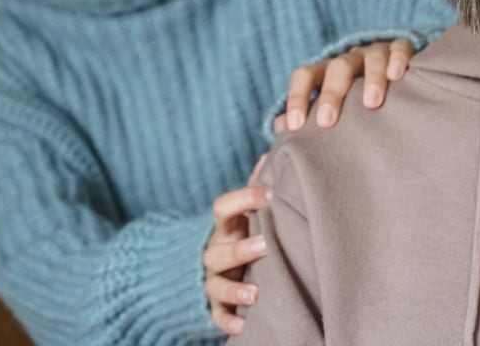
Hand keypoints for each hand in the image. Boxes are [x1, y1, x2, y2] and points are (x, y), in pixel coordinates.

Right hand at [204, 156, 269, 335]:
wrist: (206, 269)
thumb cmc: (237, 233)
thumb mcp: (242, 212)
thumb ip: (255, 188)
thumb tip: (273, 151)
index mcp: (224, 227)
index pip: (223, 208)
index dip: (243, 199)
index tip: (269, 193)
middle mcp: (214, 252)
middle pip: (218, 251)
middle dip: (240, 249)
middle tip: (265, 245)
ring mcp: (212, 280)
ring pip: (215, 285)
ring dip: (234, 290)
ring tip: (255, 294)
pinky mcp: (214, 306)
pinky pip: (215, 316)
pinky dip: (226, 321)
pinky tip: (240, 327)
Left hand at [280, 38, 414, 131]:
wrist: (395, 76)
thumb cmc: (355, 102)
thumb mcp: (331, 107)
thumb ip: (308, 117)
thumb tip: (281, 129)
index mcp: (327, 72)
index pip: (305, 76)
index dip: (297, 97)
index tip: (295, 126)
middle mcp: (351, 60)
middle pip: (337, 68)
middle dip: (331, 93)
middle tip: (327, 121)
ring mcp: (376, 53)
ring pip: (371, 58)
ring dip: (370, 79)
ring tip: (372, 104)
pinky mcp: (402, 50)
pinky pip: (400, 49)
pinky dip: (398, 60)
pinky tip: (397, 76)